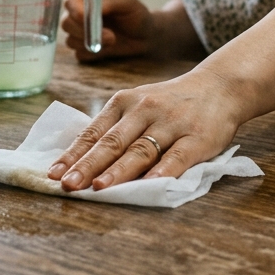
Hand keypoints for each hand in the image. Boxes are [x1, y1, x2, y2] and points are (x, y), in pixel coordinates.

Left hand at [47, 67, 246, 189]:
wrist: (220, 86)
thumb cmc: (173, 102)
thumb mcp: (139, 104)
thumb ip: (117, 126)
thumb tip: (81, 158)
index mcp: (125, 102)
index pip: (93, 131)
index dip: (73, 154)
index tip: (53, 173)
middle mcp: (145, 110)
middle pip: (112, 142)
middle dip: (87, 165)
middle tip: (68, 185)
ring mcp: (171, 124)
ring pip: (140, 150)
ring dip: (118, 171)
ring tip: (99, 188)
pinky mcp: (197, 138)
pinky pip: (177, 157)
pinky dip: (161, 173)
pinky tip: (147, 187)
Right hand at [60, 0, 152, 62]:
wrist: (145, 35)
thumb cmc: (136, 13)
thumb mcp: (127, 1)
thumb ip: (109, 1)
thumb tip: (91, 8)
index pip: (69, 2)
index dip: (76, 12)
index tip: (89, 20)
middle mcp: (78, 14)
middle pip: (66, 23)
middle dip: (86, 32)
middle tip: (110, 36)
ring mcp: (79, 32)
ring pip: (71, 41)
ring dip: (92, 44)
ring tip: (113, 40)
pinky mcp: (83, 49)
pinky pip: (79, 54)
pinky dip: (93, 54)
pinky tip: (108, 49)